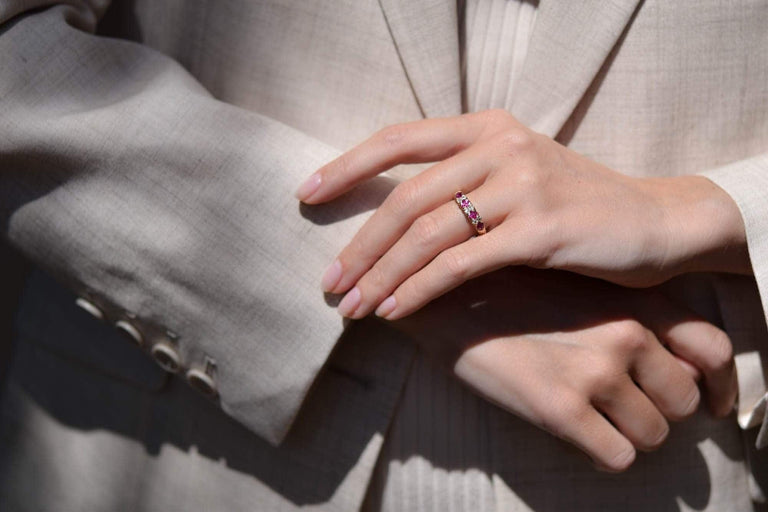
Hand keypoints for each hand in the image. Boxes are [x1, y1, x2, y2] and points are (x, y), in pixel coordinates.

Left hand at [296, 110, 748, 319]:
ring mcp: (521, 185)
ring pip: (426, 233)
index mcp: (486, 127)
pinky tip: (395, 311)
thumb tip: (390, 224)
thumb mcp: (515, 177)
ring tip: (352, 307)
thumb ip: (461, 184)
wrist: (656, 222)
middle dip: (359, 245)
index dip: (347, 167)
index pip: (399, 138)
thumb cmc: (576, 205)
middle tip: (329, 281)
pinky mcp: (540, 230)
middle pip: (405, 196)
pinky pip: (461, 264)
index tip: (307, 195)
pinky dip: (420, 289)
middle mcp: (500, 146)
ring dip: (381, 275)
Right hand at [389, 267, 736, 471]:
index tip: (711, 404)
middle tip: (626, 408)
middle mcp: (624, 333)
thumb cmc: (502, 288)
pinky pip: (615, 456)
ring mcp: (595, 370)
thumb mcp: (568, 284)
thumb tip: (653, 354)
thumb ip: (617, 309)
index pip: (711, 349)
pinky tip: (575, 434)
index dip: (719, 385)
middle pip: (683, 399)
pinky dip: (602, 452)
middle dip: (660, 410)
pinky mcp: (560, 408)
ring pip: (653, 433)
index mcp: (630, 300)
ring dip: (628, 434)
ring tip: (595, 420)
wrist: (439, 292)